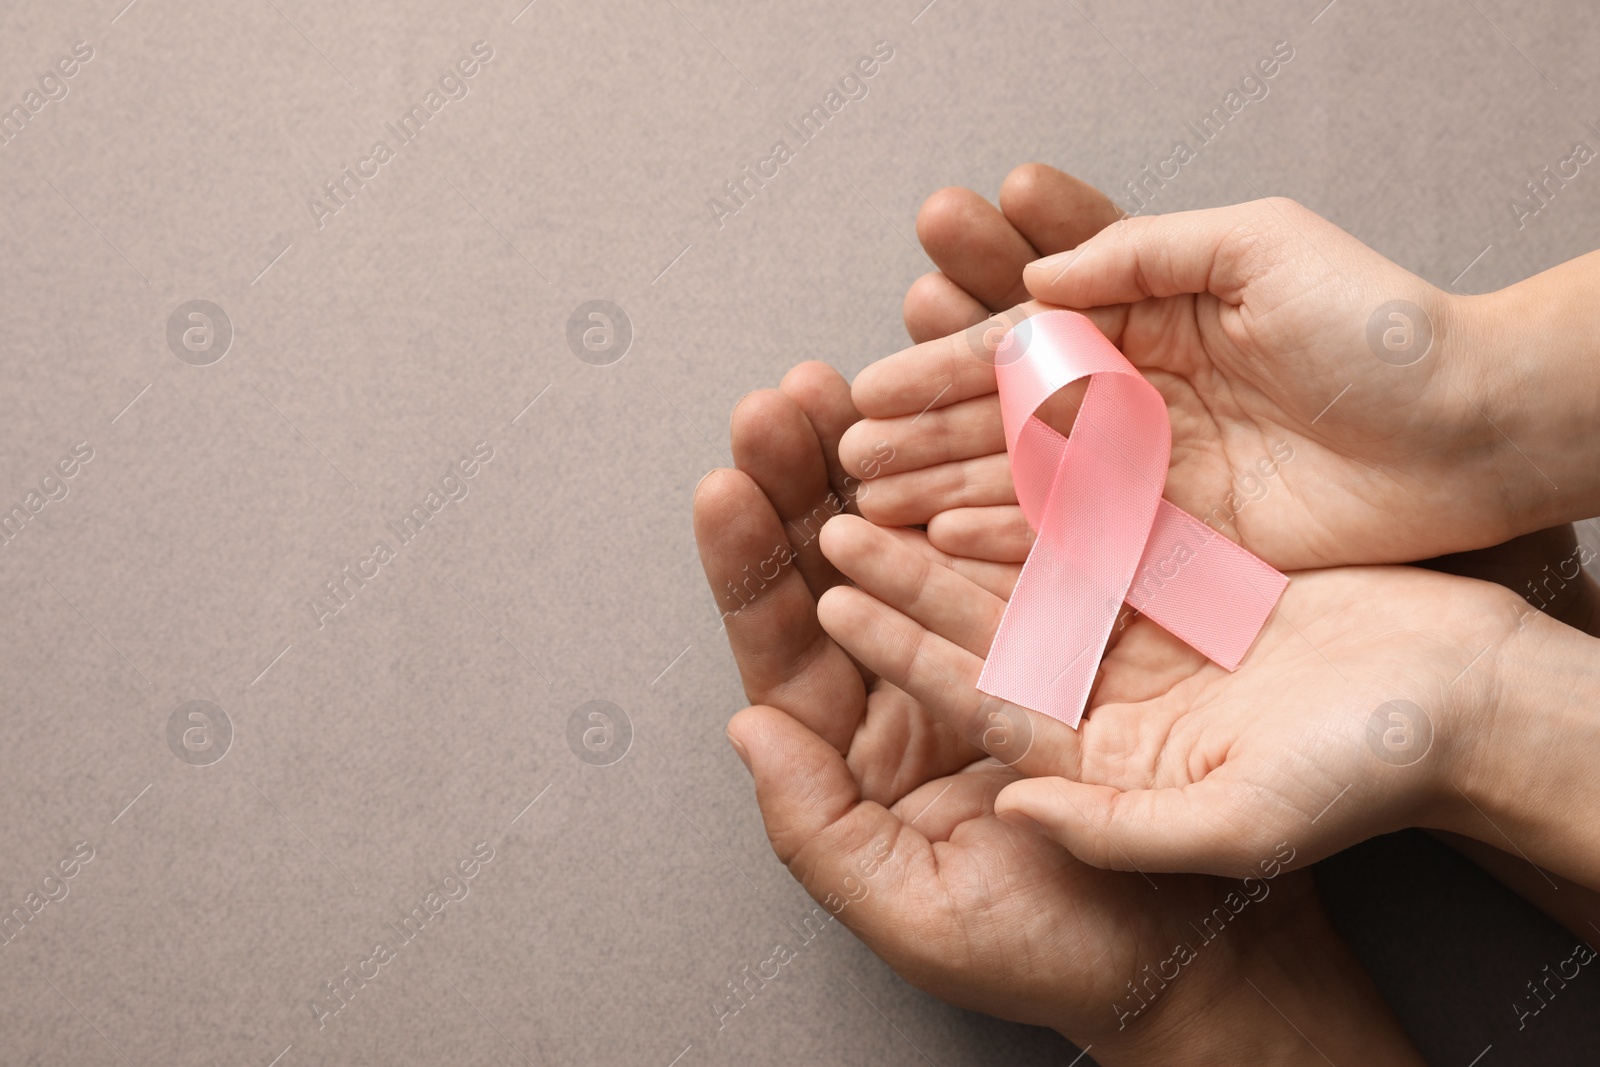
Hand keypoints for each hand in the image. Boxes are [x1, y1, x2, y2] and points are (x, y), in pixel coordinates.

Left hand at [694, 369, 1421, 1062]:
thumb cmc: (1063, 954)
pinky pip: (1028, 540)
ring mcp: (1004, 647)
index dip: (752, 564)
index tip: (725, 484)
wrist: (1210, 959)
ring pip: (929, 533)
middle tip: (784, 398)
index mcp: (870, 751)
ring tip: (861, 379)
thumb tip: (745, 729)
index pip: (789, 645)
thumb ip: (817, 830)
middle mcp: (924, 687)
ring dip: (894, 456)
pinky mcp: (1087, 624)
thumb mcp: (918, 913)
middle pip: (845, 568)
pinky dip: (999, 477)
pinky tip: (970, 415)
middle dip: (808, 478)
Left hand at [812, 511, 1552, 882]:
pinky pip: (1099, 517)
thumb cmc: (1367, 782)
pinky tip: (995, 430)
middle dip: (902, 560)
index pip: (969, 694)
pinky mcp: (1184, 573)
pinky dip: (1049, 476)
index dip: (897, 642)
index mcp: (1089, 760)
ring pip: (1027, 557)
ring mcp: (1139, 630)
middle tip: (832, 507)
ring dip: (959, 502)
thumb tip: (1012, 808)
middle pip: (980, 617)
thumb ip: (1113, 830)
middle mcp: (1098, 693)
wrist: (1468, 717)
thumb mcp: (1229, 835)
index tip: (830, 593)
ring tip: (894, 448)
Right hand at [846, 195, 1582, 570]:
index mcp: (1144, 325)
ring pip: (1024, 488)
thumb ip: (1144, 252)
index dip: (936, 370)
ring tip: (871, 508)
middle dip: (920, 440)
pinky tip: (945, 548)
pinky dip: (1009, 549)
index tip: (863, 392)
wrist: (1468, 424)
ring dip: (943, 497)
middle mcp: (1134, 403)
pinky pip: (1076, 546)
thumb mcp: (1256, 246)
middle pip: (1003, 424)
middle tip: (846, 459)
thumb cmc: (1374, 324)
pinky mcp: (1179, 539)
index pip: (1017, 351)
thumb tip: (1038, 280)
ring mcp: (1152, 476)